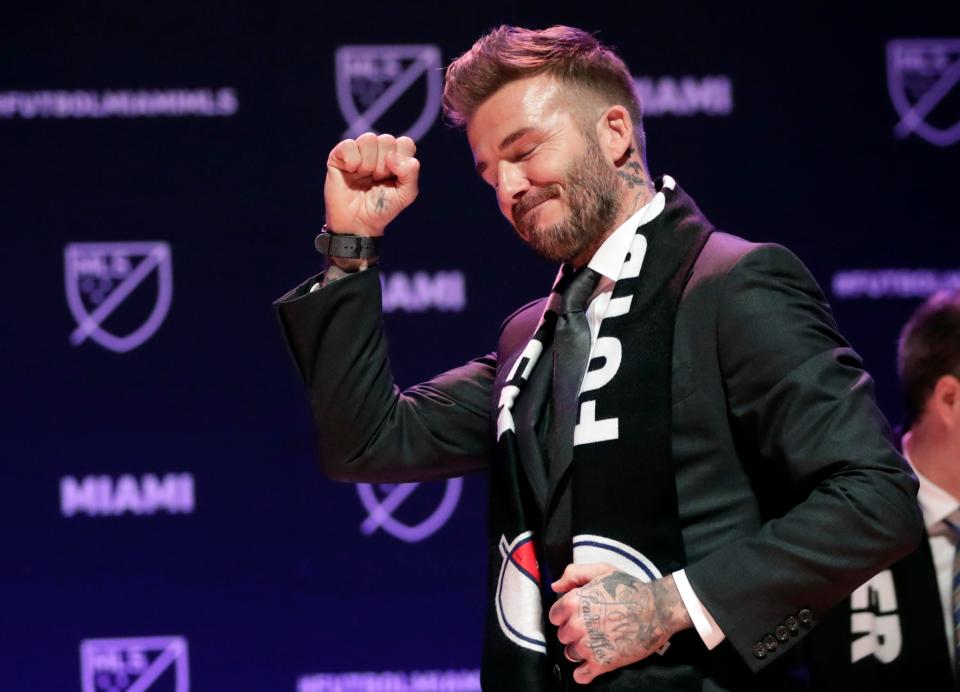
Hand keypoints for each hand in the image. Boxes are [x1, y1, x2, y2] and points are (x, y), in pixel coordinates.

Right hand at [324, 132, 419, 235]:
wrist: (358, 223)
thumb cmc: (382, 209)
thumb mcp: (405, 194)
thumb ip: (410, 173)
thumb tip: (392, 156)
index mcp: (395, 157)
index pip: (405, 143)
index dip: (401, 161)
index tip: (394, 178)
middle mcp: (377, 151)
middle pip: (387, 140)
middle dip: (384, 165)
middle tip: (377, 180)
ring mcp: (358, 151)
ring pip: (368, 139)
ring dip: (369, 163)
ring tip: (365, 177)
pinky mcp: (339, 155)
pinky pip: (348, 144)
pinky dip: (352, 161)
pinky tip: (351, 172)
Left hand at [548, 564, 692, 684]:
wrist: (657, 610)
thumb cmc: (630, 590)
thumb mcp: (601, 571)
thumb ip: (574, 574)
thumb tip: (555, 587)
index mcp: (574, 602)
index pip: (554, 616)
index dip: (565, 616)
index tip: (577, 616)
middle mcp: (576, 625)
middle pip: (563, 636)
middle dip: (574, 633)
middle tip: (591, 629)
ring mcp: (588, 646)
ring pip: (571, 654)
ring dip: (580, 651)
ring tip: (597, 643)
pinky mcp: (601, 663)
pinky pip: (581, 675)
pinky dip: (584, 672)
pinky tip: (593, 664)